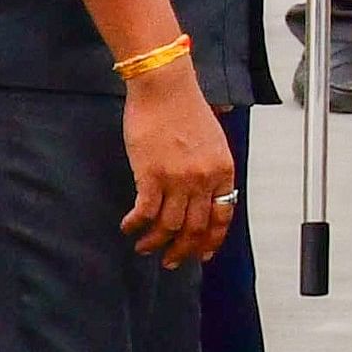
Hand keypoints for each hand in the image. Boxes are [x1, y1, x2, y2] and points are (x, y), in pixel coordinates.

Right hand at [122, 62, 233, 268]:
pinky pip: (145, 212)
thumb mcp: (213, 139)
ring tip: (144, 248)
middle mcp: (204, 179)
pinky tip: (128, 228)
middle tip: (170, 262)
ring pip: (169, 226)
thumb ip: (212, 166)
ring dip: (155, 243)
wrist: (165, 88)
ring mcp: (178, 179)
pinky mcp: (151, 175)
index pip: (223, 216)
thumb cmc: (185, 109)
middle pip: (196, 227)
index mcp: (223, 170)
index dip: (212, 240)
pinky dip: (136, 225)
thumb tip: (208, 188)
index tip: (202, 255)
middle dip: (182, 250)